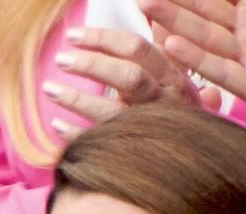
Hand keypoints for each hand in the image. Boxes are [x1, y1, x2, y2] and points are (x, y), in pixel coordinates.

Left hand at [43, 22, 218, 137]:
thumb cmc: (179, 115)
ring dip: (76, 99)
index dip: (103, 40)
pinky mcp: (136, 154)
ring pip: (111, 112)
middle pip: (127, 77)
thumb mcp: (178, 82)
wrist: (196, 162)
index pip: (137, 49)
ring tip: (49, 89)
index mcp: (172, 78)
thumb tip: (153, 18)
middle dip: (91, 65)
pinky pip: (102, 144)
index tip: (74, 36)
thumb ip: (161, 54)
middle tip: (61, 59)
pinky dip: (76, 135)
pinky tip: (56, 126)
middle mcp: (163, 101)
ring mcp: (150, 130)